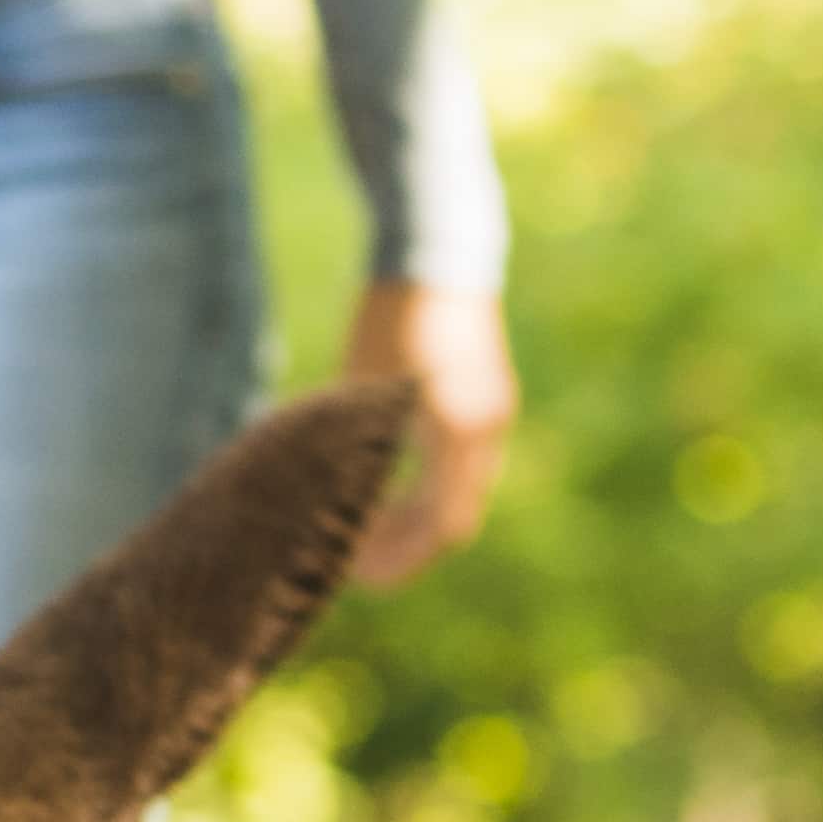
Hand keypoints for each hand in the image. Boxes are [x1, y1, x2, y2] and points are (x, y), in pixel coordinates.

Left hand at [335, 277, 515, 585]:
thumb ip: (356, 445)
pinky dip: (427, 486)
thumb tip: (329, 507)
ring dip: (416, 517)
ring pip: (459, 492)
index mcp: (456, 428)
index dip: (401, 558)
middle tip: (356, 562)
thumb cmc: (391, 312)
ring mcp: (493, 414)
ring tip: (364, 528)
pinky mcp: (489, 399)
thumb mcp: (364, 383)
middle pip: (453, 517)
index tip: (357, 574)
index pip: (440, 524)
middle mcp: (485, 428)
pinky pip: (462, 465)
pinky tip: (385, 486)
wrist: (440, 247)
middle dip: (405, 545)